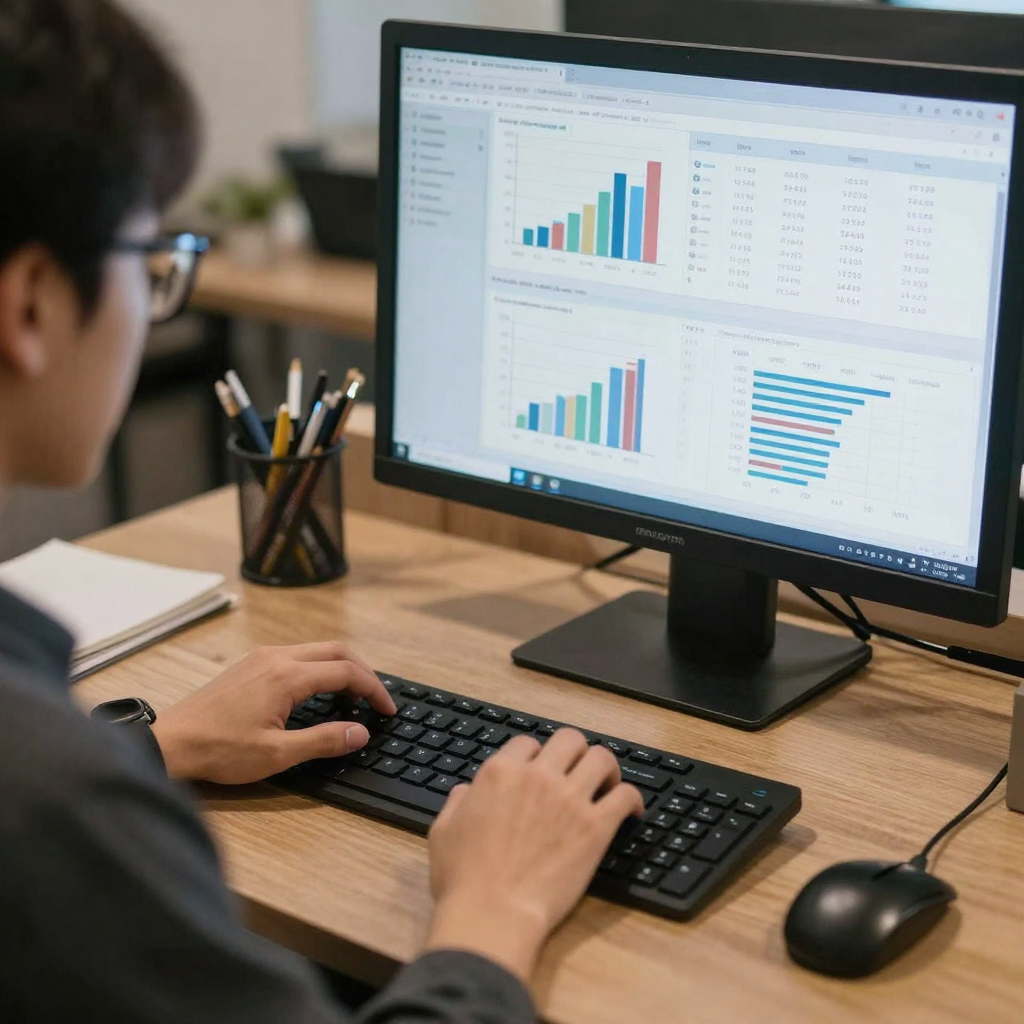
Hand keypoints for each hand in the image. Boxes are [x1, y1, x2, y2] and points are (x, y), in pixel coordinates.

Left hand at [150, 642, 394, 783]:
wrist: (170, 743)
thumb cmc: (219, 750)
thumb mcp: (277, 754)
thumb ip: (324, 741)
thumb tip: (361, 733)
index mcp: (287, 676)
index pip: (347, 672)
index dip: (374, 689)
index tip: (388, 710)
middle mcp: (277, 658)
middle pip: (336, 650)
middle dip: (363, 672)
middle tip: (377, 699)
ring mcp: (262, 657)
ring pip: (316, 650)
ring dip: (341, 668)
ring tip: (353, 698)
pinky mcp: (250, 664)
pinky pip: (297, 655)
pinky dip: (319, 668)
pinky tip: (318, 693)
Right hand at [424, 729, 643, 982]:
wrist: (492, 913)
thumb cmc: (463, 879)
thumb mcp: (444, 831)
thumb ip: (458, 803)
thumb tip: (465, 791)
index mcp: (500, 772)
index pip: (527, 743)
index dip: (536, 756)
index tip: (542, 772)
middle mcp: (537, 776)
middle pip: (570, 740)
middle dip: (575, 753)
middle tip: (578, 772)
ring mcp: (569, 799)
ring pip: (601, 758)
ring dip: (606, 769)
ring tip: (607, 785)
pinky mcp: (594, 827)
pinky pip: (625, 796)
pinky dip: (631, 800)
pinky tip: (630, 813)